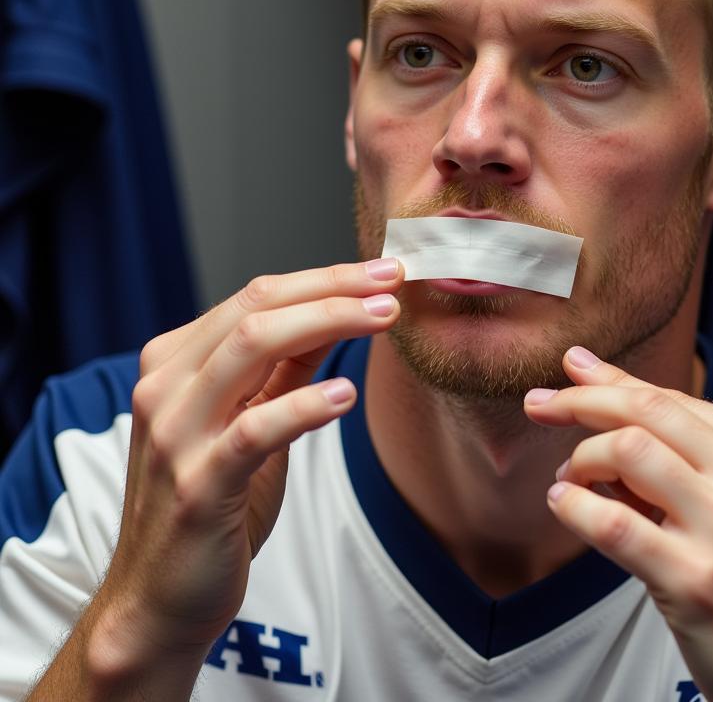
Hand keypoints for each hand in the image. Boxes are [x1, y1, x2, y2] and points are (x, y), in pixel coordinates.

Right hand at [90, 260, 402, 674]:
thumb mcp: (250, 419)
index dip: (325, 277)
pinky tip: (345, 394)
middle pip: (257, 308)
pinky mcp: (198, 485)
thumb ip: (285, 366)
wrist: (160, 598)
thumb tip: (339, 310)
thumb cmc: (213, 502)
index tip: (382, 272)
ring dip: (327, 322)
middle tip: (393, 283)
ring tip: (383, 318)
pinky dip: (303, 404)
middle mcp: (166, 387)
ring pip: (251, 347)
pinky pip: (254, 430)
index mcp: (176, 362)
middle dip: (333, 287)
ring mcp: (176, 434)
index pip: (257, 295)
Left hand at [524, 347, 712, 701]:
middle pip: (648, 410)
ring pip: (628, 451)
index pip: (674, 398)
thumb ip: (693, 456)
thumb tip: (609, 404)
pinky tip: (565, 505)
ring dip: (582, 457)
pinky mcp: (696, 582)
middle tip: (541, 404)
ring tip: (571, 479)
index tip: (572, 369)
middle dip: (582, 399)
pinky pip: (611, 523)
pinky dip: (574, 506)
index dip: (612, 381)